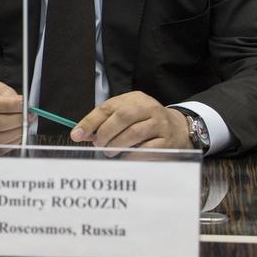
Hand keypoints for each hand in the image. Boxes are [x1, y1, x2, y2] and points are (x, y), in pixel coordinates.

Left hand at [69, 91, 191, 150]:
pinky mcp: (167, 141)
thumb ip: (105, 122)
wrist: (179, 128)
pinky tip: (125, 158)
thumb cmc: (145, 122)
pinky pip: (146, 150)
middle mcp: (149, 108)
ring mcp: (160, 124)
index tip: (77, 134)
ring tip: (109, 152)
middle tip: (98, 144)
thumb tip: (81, 134)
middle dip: (105, 133)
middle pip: (122, 117)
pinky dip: (131, 155)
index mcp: (134, 99)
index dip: (90, 121)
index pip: (107, 107)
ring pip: (134, 133)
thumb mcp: (127, 115)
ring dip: (117, 145)